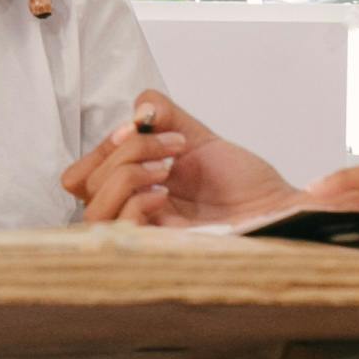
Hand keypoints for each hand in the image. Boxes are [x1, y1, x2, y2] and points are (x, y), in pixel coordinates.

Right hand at [62, 90, 301, 226]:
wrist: (278, 208)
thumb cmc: (243, 183)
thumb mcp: (197, 136)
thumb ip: (165, 113)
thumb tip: (140, 108)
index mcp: (133, 186)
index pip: (81, 173)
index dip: (104, 143)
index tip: (146, 122)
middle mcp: (132, 209)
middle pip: (80, 183)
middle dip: (123, 150)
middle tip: (171, 146)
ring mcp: (143, 232)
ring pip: (91, 208)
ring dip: (126, 174)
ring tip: (168, 170)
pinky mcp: (158, 250)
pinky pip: (120, 227)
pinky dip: (137, 201)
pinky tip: (166, 195)